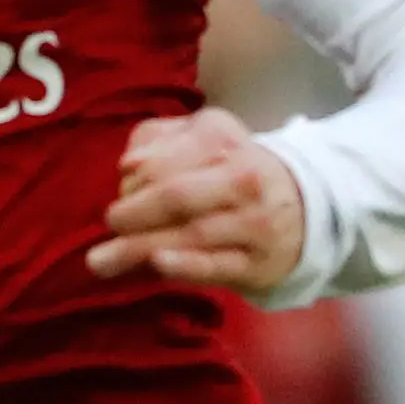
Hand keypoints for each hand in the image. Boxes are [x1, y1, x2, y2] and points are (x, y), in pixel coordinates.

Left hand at [86, 109, 305, 292]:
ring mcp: (253, 223)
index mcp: (222, 141)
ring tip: (100, 260)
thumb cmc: (231, 170)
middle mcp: (243, 180)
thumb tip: (128, 165)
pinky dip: (186, 264)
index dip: (135, 176)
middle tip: (111, 222)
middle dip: (133, 212)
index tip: (121, 185)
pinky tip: (157, 262)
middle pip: (175, 196)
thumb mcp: (200, 138)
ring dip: (139, 247)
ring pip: (191, 234)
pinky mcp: (257, 264)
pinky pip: (217, 265)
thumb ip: (157, 141)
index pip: (166, 159)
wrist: (304, 208)